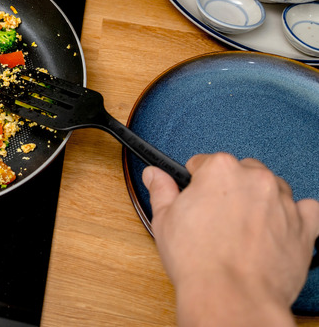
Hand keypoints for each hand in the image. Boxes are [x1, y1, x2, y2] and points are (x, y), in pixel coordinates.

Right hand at [144, 153, 318, 325]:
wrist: (231, 296)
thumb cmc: (198, 261)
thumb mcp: (165, 220)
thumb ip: (161, 190)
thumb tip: (154, 175)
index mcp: (220, 170)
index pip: (205, 162)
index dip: (196, 183)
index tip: (195, 199)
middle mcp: (255, 179)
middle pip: (242, 172)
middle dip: (230, 190)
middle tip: (217, 218)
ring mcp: (283, 201)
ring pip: (272, 188)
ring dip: (260, 201)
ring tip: (244, 229)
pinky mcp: (305, 226)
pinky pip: (306, 210)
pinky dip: (294, 216)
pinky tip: (276, 230)